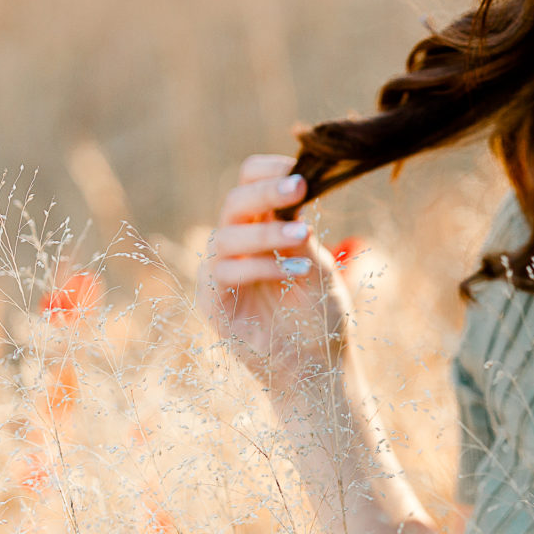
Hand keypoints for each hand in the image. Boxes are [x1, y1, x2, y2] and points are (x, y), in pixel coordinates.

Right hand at [197, 154, 347, 390]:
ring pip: (228, 236)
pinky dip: (260, 267)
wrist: (317, 365)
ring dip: (268, 232)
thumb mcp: (317, 264)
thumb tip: (293, 187)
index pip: (248, 183)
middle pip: (235, 202)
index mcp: (260, 227)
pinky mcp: (213, 301)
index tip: (298, 167)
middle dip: (266, 191)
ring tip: (304, 235)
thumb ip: (299, 230)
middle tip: (298, 186)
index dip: (267, 170)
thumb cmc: (320, 314)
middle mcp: (235, 245)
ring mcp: (220, 272)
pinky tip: (293, 270)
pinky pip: (225, 272)